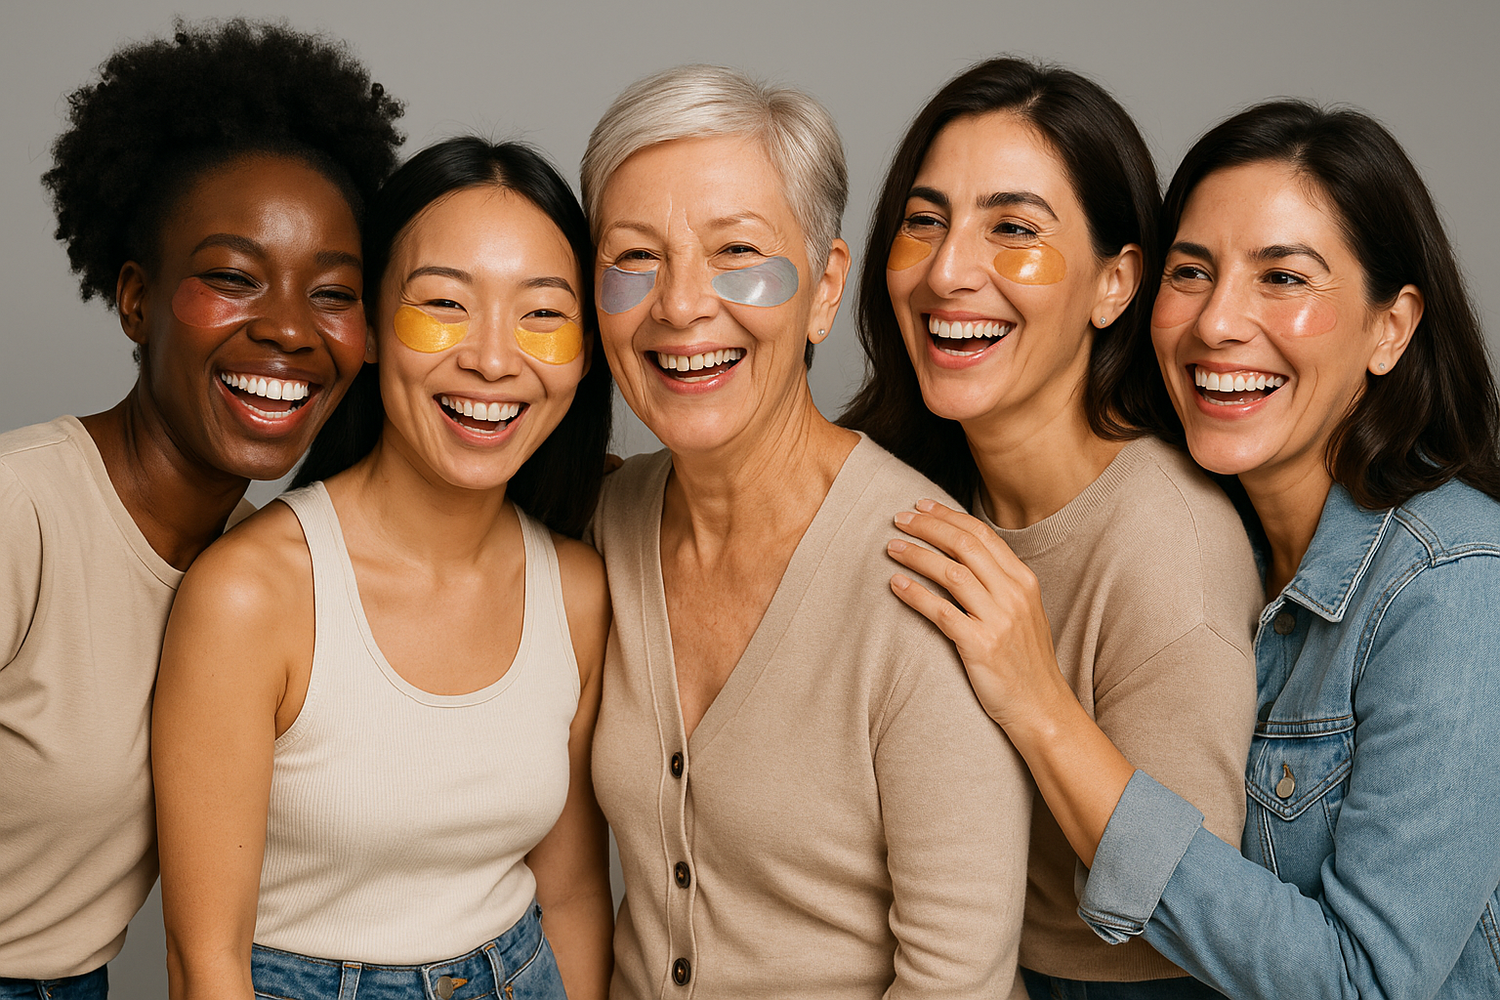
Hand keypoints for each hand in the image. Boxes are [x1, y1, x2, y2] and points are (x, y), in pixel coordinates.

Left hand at [887, 498, 1070, 732]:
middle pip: (964, 545)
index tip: (921, 506)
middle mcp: (1013, 594)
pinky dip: (915, 594)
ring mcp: (998, 619)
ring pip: (950, 573)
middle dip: (927, 527)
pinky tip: (896, 585)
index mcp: (1024, 580)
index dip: (948, 516)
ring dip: (916, 555)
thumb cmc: (1024, 659)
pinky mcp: (980, 645)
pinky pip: (941, 612)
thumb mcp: (1022, 611)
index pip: (981, 534)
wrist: (1040, 706)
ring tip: (891, 547)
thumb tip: (960, 554)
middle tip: (898, 519)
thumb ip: (998, 582)